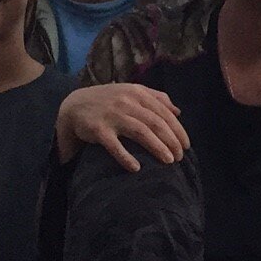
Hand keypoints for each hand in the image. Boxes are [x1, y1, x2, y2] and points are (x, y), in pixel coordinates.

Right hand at [56, 84, 188, 171]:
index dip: (178, 130)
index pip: (164, 113)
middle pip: (156, 123)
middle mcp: (127, 102)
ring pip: (141, 131)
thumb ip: (155, 98)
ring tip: (168, 161)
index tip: (186, 146)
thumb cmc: (108, 101)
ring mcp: (112, 115)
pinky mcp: (98, 129)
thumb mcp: (131, 92)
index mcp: (138, 93)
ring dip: (157, 147)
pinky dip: (126, 157)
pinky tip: (136, 168)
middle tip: (179, 157)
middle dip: (172, 141)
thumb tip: (178, 111)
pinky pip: (114, 145)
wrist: (74, 105)